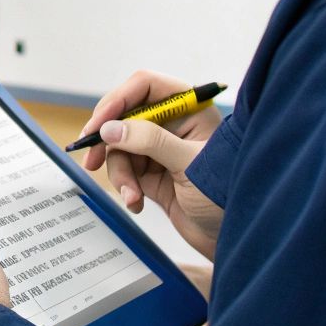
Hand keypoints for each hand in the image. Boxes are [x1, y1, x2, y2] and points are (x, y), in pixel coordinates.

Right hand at [78, 70, 224, 259]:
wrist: (235, 238)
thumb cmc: (227, 194)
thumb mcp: (190, 164)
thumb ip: (150, 141)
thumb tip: (110, 129)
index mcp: (190, 108)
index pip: (146, 86)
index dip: (118, 100)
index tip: (98, 124)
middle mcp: (174, 124)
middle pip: (126, 116)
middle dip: (108, 139)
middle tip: (91, 157)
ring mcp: (161, 149)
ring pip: (121, 147)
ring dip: (120, 172)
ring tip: (132, 195)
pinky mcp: (152, 174)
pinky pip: (125, 171)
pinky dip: (125, 187)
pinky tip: (136, 203)